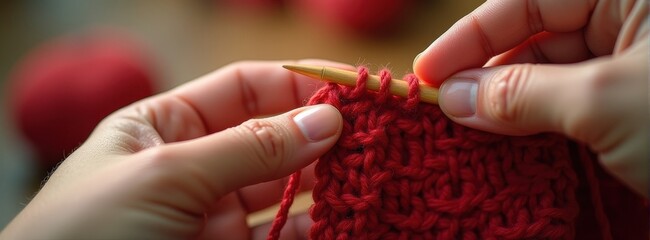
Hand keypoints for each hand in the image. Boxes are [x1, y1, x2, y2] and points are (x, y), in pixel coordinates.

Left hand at [0, 60, 348, 239]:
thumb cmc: (85, 235)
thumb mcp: (164, 175)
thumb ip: (248, 147)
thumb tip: (325, 117)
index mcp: (165, 127)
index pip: (245, 90)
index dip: (298, 85)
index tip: (352, 92)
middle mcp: (193, 168)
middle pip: (272, 140)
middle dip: (321, 136)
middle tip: (374, 136)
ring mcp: (212, 218)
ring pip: (285, 192)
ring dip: (328, 184)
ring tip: (372, 175)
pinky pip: (283, 236)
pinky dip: (317, 229)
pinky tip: (349, 219)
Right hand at [413, 0, 647, 196]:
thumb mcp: (603, 101)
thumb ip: (523, 93)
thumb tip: (453, 96)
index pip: (528, 2)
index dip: (470, 36)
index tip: (428, 71)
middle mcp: (629, 20)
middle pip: (536, 38)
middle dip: (488, 74)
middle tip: (445, 109)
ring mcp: (634, 63)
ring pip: (552, 75)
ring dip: (511, 105)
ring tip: (470, 131)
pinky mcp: (634, 102)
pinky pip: (573, 104)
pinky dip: (540, 123)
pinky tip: (510, 143)